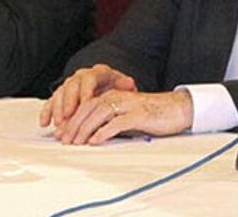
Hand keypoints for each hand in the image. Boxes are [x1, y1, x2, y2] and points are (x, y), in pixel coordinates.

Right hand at [38, 64, 136, 129]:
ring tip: (59, 124)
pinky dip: (47, 112)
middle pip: (71, 86)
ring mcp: (70, 86)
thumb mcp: (123, 86)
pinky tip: (45, 123)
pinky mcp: (61, 96)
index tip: (85, 103)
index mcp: (97, 73)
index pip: (89, 79)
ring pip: (60, 94)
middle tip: (68, 115)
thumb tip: (129, 83)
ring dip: (58, 110)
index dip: (86, 92)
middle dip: (69, 102)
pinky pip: (51, 102)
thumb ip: (125, 86)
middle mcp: (81, 77)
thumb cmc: (116, 88)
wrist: (108, 86)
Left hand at [52, 90, 193, 145]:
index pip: (86, 105)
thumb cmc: (151, 114)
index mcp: (113, 95)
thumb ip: (109, 121)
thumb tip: (89, 135)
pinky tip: (95, 141)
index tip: (61, 133)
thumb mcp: (125, 116)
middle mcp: (118, 97)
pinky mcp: (138, 115)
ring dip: (84, 129)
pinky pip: (117, 123)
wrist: (176, 109)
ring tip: (75, 142)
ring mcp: (128, 105)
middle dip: (73, 124)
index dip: (71, 119)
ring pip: (99, 114)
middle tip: (63, 140)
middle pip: (89, 108)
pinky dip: (104, 131)